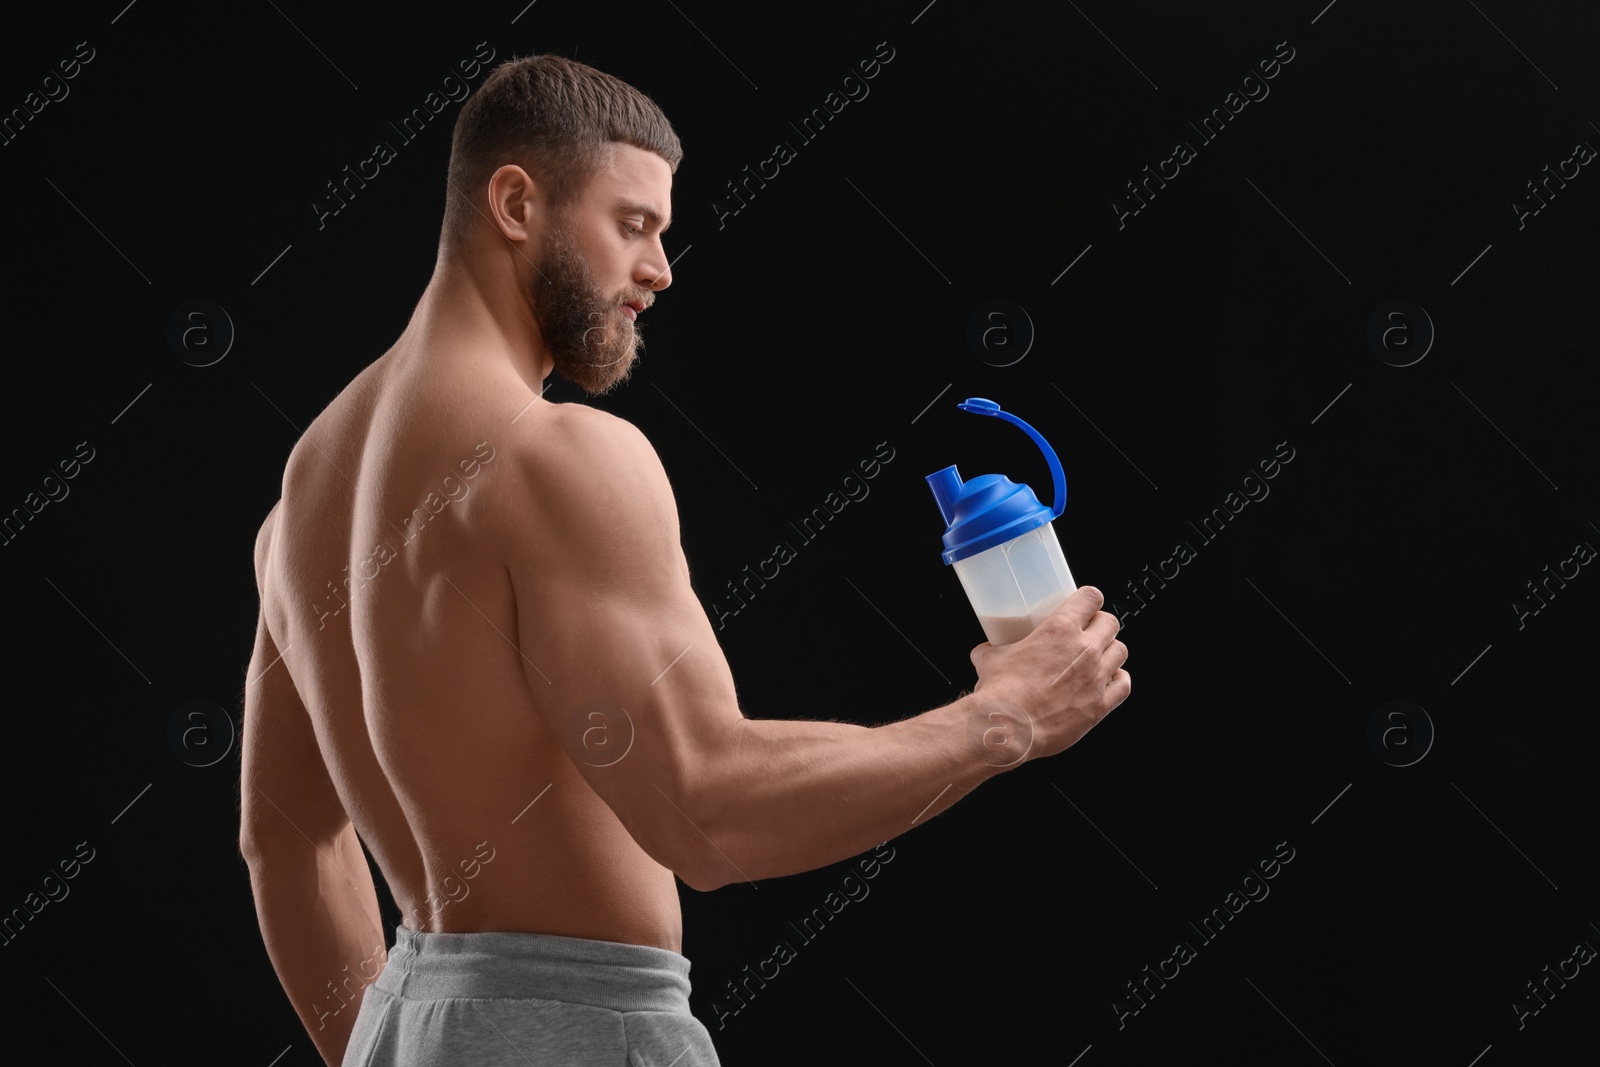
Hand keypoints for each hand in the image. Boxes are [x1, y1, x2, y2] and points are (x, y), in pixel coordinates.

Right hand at [969, 585, 1128, 762]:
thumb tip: (985, 652)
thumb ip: (992, 650)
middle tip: (1089, 632)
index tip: (1085, 604)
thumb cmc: (1000, 694)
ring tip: (1098, 657)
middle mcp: (1084, 650)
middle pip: (1110, 623)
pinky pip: (1124, 684)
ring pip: (1120, 651)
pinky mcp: (1100, 705)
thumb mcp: (990, 659)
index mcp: (1059, 629)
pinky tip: (1106, 682)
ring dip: (1110, 651)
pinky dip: (1117, 680)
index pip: (1090, 598)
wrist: (1009, 728)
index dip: (1089, 599)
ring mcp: (1096, 677)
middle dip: (1101, 624)